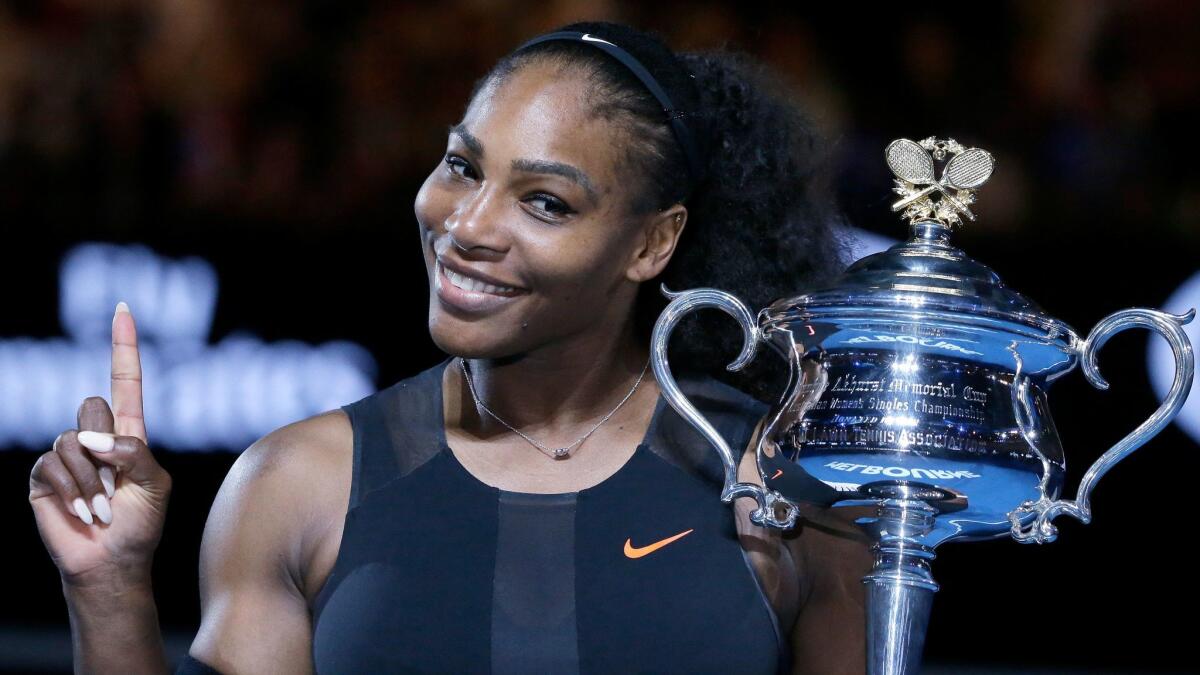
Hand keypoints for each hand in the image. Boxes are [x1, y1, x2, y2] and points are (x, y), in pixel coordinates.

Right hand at [29, 302, 171, 586]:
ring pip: (72, 440)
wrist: (112, 561)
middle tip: (117, 485)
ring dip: (92, 481)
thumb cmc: (140, 524)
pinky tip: (83, 514)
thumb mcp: (156, 484)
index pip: (124, 381)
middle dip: (106, 446)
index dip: (123, 346)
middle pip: (92, 406)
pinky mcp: (43, 475)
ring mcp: (67, 455)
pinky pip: (52, 463)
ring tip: (102, 509)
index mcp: (129, 433)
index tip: (123, 308)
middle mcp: (95, 437)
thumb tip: (90, 438)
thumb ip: (135, 452)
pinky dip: (73, 491)